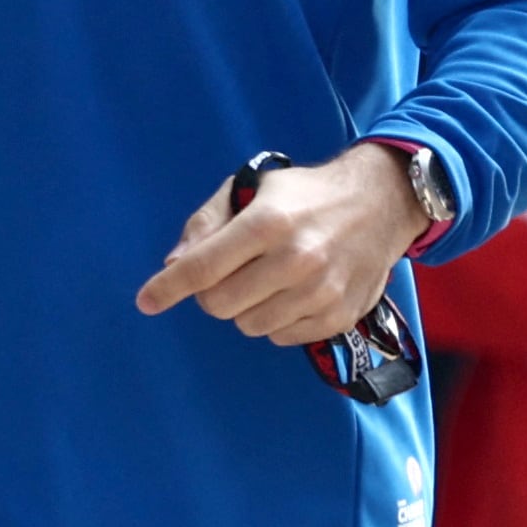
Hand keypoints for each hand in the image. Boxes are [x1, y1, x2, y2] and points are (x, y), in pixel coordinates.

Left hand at [138, 144, 423, 346]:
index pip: (204, 267)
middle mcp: (296, 259)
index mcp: (269, 223)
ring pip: (249, 326)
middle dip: (213, 293)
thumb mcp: (254, 189)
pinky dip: (276, 321)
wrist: (381, 204)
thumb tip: (174, 263)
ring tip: (267, 280)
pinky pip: (281, 338)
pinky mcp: (338, 316)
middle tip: (230, 274)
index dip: (168, 287)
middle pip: (220, 305)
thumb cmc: (306, 196)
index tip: (146, 301)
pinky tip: (292, 293)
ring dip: (246, 308)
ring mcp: (320, 292)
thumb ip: (208, 223)